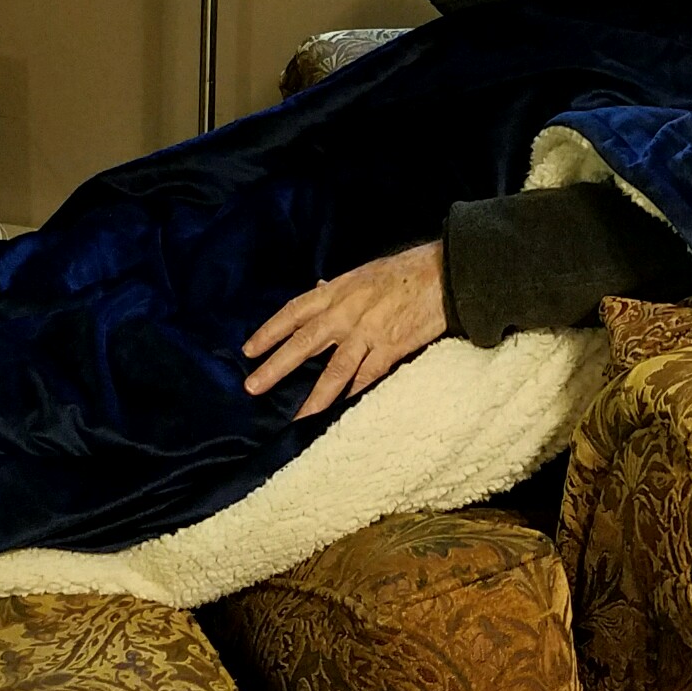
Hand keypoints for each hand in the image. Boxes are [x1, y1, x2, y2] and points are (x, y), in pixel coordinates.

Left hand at [242, 242, 447, 417]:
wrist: (442, 274)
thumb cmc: (403, 271)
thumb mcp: (363, 273)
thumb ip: (337, 287)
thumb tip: (316, 288)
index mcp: (337, 291)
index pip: (293, 312)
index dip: (269, 331)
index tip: (249, 350)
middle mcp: (346, 312)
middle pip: (304, 343)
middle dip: (276, 367)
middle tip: (252, 387)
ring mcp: (368, 333)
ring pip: (335, 370)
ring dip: (314, 397)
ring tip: (297, 419)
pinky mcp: (391, 349)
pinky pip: (367, 377)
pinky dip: (353, 395)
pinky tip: (341, 412)